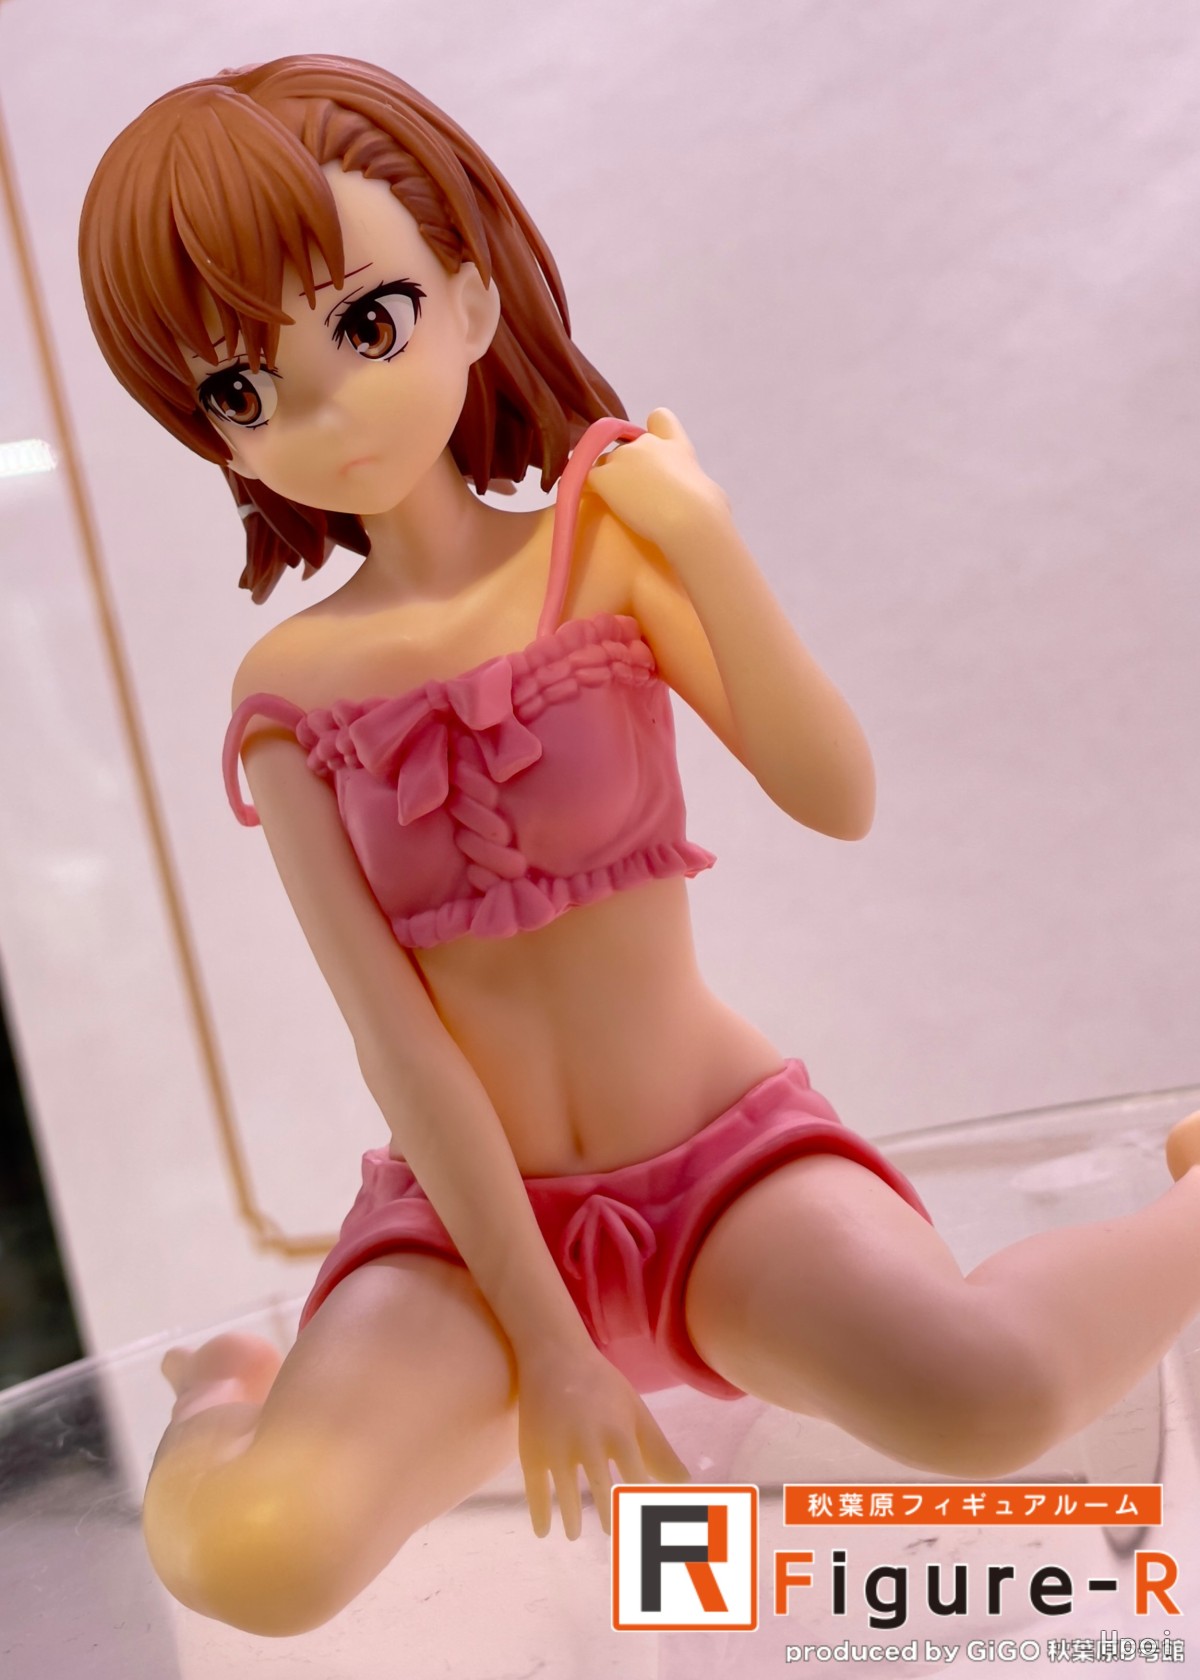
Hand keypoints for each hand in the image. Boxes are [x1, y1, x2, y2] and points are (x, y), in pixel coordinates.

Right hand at [517, 1340, 689, 1539]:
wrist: (553, 1354)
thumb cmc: (602, 1387)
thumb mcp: (634, 1412)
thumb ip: (658, 1451)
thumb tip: (686, 1486)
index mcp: (618, 1433)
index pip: (637, 1483)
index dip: (643, 1508)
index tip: (647, 1528)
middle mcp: (588, 1442)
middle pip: (604, 1494)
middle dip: (612, 1519)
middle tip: (615, 1536)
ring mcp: (556, 1447)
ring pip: (568, 1497)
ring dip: (573, 1521)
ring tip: (575, 1534)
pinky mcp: (530, 1449)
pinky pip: (535, 1491)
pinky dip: (538, 1514)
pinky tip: (543, 1531)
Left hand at [584, 408, 729, 553]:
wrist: (688, 517)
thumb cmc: (708, 512)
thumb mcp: (712, 492)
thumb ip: (698, 488)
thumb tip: (708, 498)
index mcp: (676, 446)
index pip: (659, 418)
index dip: (652, 432)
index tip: (653, 451)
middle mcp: (647, 444)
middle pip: (625, 448)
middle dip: (626, 468)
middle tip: (635, 498)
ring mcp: (623, 458)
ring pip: (604, 464)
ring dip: (608, 481)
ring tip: (618, 508)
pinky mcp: (604, 476)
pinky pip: (587, 480)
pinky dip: (589, 491)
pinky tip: (595, 507)